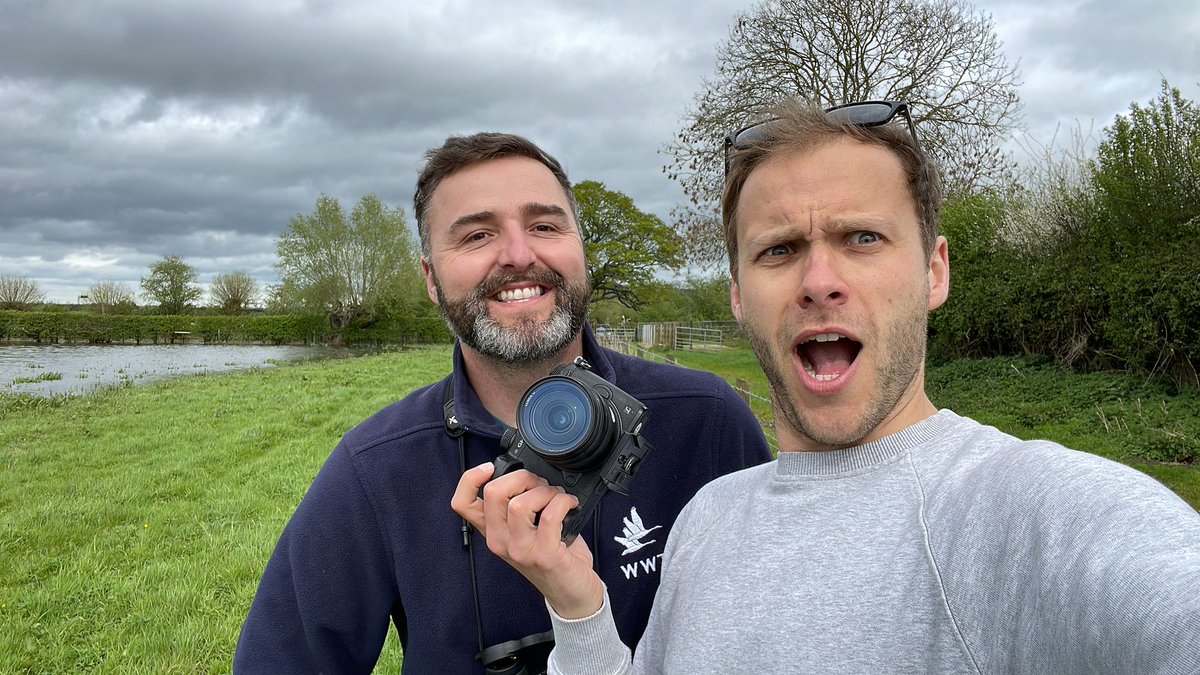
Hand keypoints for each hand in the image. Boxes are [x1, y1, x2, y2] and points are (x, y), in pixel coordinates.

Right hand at [451, 462, 605, 618]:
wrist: (571, 593)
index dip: (470, 479)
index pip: (462, 503)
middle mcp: (500, 541)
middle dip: (521, 477)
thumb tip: (529, 474)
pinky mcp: (544, 555)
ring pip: (520, 504)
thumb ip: (519, 505)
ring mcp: (520, 550)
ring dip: (545, 491)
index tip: (489, 468)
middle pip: (493, 493)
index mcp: (493, 531)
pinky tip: (570, 505)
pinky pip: (550, 515)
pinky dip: (563, 502)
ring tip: (557, 497)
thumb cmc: (552, 556)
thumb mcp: (525, 531)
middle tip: (539, 484)